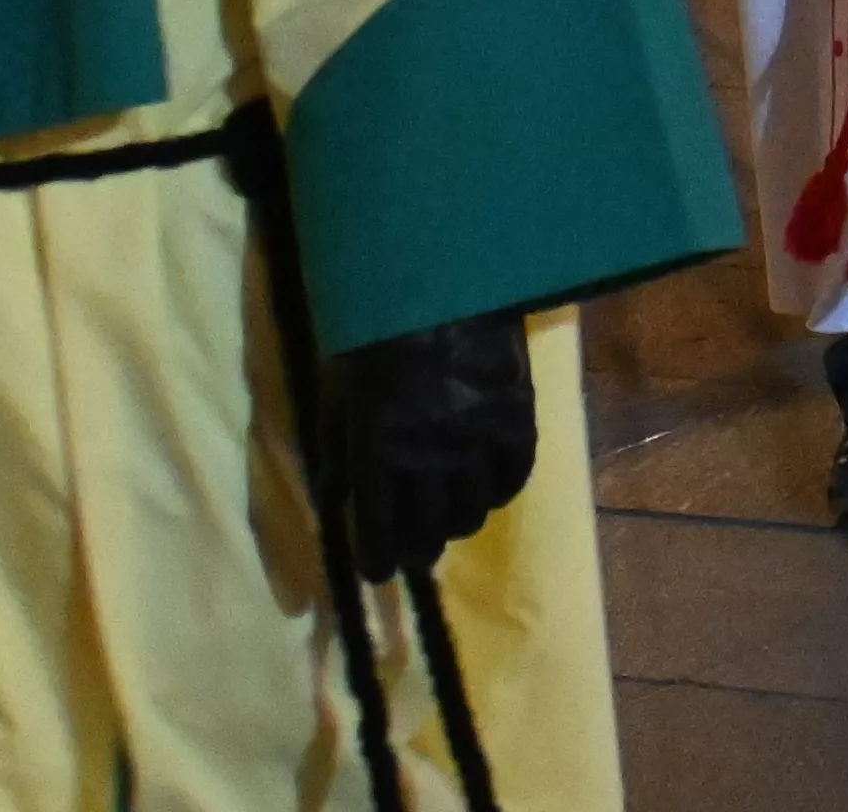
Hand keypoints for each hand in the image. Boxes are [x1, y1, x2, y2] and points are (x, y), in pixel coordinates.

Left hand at [321, 311, 535, 579]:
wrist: (442, 280)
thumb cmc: (374, 335)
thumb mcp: (337, 395)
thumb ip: (332, 455)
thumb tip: (329, 506)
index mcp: (378, 453)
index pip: (378, 534)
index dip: (376, 561)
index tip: (376, 567)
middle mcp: (430, 459)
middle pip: (429, 536)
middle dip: (415, 547)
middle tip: (411, 543)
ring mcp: (479, 442)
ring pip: (472, 516)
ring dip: (454, 521)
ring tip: (447, 511)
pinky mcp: (518, 421)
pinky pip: (513, 481)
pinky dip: (497, 490)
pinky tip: (484, 482)